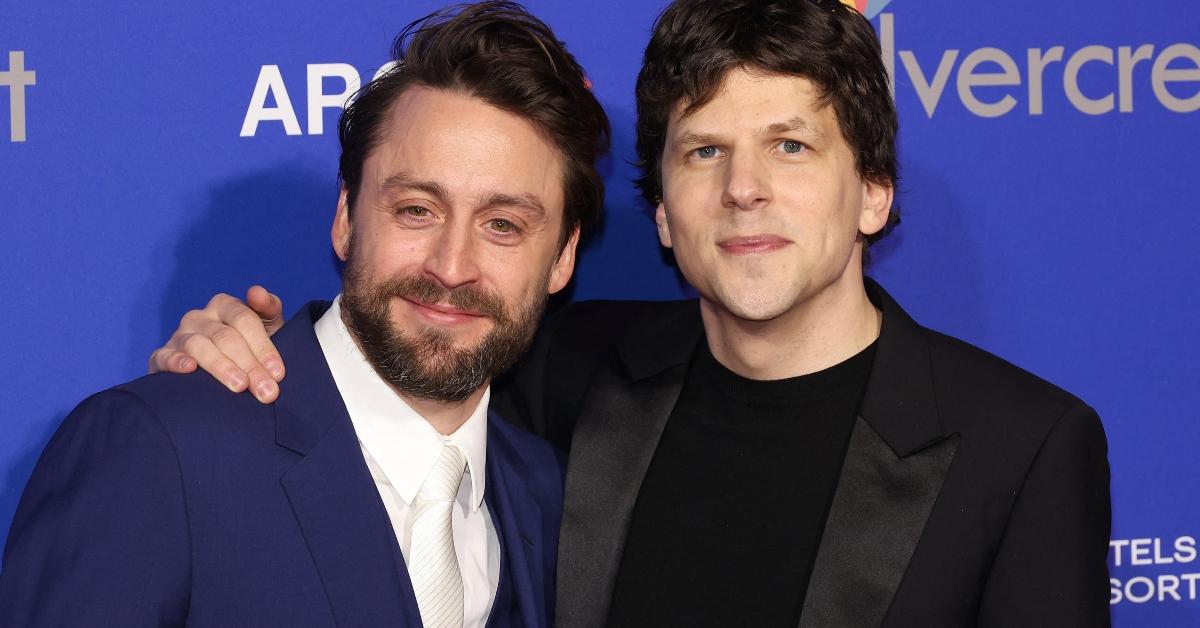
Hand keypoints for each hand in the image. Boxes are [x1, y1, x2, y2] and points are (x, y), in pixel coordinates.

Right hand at [148, 286, 285, 402]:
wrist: (227, 371)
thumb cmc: (251, 347)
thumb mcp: (268, 326)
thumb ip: (268, 308)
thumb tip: (256, 292)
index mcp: (225, 305)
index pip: (244, 320)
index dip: (263, 347)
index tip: (278, 373)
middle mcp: (199, 317)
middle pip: (225, 337)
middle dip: (249, 365)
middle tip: (266, 391)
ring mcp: (179, 335)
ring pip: (198, 346)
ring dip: (221, 367)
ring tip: (240, 386)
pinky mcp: (162, 356)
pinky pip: (164, 356)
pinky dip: (175, 361)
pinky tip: (190, 369)